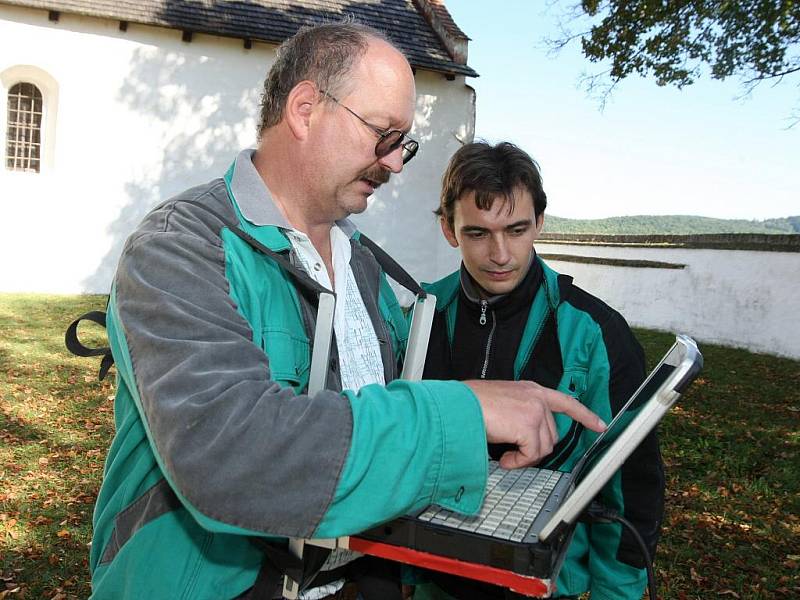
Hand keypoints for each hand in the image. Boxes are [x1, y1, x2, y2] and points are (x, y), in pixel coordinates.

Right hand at [465, 380, 605, 468]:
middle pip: (553, 434)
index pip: (566, 401)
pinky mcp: (528, 426)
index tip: (600, 425)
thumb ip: (518, 413)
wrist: (458, 406)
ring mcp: (534, 411)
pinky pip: (532, 455)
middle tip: (514, 452)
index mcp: (530, 389)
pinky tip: (504, 458)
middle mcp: (536, 397)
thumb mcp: (502, 402)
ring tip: (506, 454)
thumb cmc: (470, 405)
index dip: (585, 415)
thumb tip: (522, 436)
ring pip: (544, 447)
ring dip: (525, 456)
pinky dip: (518, 461)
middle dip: (535, 448)